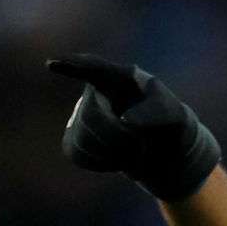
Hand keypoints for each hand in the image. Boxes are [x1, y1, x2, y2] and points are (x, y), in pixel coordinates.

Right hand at [47, 54, 220, 200]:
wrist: (163, 149)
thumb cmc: (169, 124)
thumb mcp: (173, 115)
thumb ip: (155, 112)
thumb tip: (126, 120)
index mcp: (120, 78)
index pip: (94, 67)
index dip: (72, 65)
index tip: (53, 64)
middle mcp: (96, 93)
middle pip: (91, 116)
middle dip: (116, 136)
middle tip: (140, 144)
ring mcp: (82, 116)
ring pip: (82, 137)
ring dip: (112, 152)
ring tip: (134, 151)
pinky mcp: (75, 138)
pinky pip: (77, 152)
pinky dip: (100, 162)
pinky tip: (116, 158)